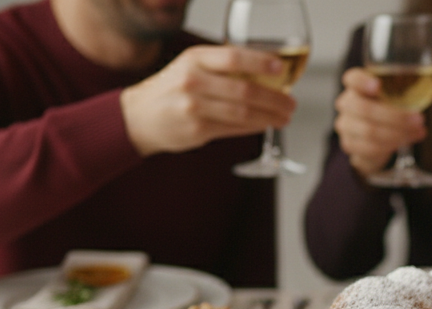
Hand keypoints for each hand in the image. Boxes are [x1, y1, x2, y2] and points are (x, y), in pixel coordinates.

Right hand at [120, 45, 296, 156]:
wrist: (140, 116)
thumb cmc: (173, 89)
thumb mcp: (192, 67)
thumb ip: (222, 68)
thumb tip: (267, 74)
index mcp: (194, 58)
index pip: (234, 57)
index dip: (262, 62)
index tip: (282, 68)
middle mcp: (193, 80)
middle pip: (245, 89)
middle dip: (275, 98)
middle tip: (291, 103)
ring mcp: (194, 106)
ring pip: (243, 112)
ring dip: (269, 116)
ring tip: (284, 118)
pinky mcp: (197, 129)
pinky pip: (234, 128)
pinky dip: (254, 127)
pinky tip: (266, 125)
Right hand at [333, 68, 428, 176]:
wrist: (374, 138)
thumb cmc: (388, 109)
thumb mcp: (402, 96)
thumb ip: (421, 88)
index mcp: (357, 85)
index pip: (352, 78)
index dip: (362, 81)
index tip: (377, 85)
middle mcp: (347, 103)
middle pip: (364, 108)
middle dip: (395, 116)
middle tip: (419, 119)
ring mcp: (346, 125)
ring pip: (369, 131)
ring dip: (398, 133)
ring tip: (418, 132)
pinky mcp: (350, 145)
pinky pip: (370, 147)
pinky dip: (391, 145)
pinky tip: (406, 142)